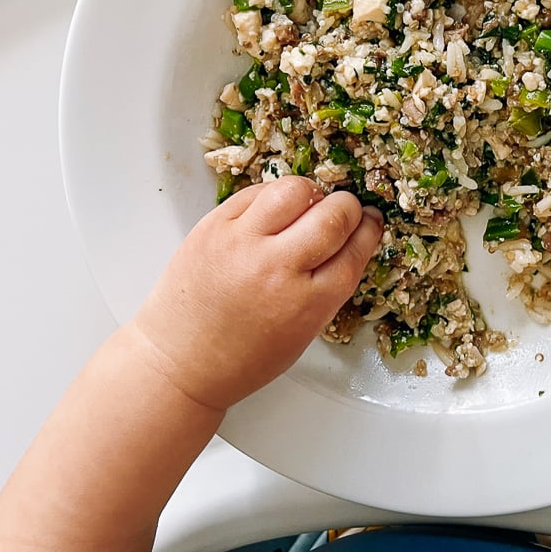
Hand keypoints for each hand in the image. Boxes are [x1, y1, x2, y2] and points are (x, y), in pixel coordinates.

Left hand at [131, 176, 383, 411]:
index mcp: (308, 303)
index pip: (355, 250)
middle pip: (334, 215)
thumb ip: (328, 287)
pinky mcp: (213, 226)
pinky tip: (273, 212)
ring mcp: (242, 242)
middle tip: (343, 212)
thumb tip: (351, 239)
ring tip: (306, 208)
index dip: (369, 230)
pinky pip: (256, 192)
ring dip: (311, 194)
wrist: (178, 362)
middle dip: (347, 208)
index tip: (372, 221)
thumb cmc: (243, 357)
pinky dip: (272, 197)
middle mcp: (277, 268)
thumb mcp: (303, 332)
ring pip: (295, 189)